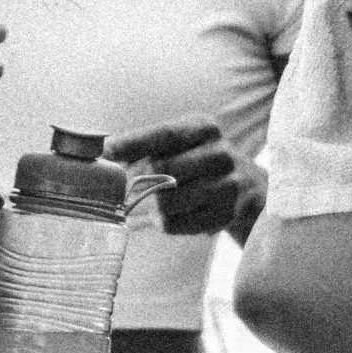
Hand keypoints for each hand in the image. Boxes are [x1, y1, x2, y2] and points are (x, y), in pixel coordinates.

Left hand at [108, 117, 265, 240]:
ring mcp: (228, 185)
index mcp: (205, 128)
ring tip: (158, 203)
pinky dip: (166, 223)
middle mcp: (221, 153)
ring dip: (154, 206)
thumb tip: (104, 151)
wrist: (248, 188)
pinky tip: (172, 215)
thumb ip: (147, 144)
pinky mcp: (226, 213)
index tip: (106, 151)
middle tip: (128, 189)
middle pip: (163, 170)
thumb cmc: (199, 161)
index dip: (133, 142)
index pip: (165, 133)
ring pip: (168, 202)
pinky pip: (178, 224)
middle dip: (141, 182)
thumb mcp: (183, 142)